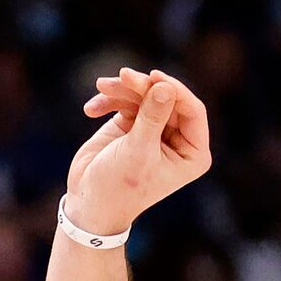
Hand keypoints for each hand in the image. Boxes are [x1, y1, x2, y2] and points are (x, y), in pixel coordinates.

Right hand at [65, 69, 212, 236]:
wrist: (88, 204)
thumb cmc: (118, 187)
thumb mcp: (137, 152)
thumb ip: (152, 117)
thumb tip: (165, 85)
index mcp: (193, 153)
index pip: (192, 110)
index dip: (174, 90)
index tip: (153, 77)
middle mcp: (178, 139)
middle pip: (167, 98)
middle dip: (143, 87)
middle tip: (122, 76)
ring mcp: (156, 129)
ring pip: (145, 94)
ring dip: (123, 90)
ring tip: (102, 87)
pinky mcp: (134, 123)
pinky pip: (127, 100)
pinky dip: (110, 100)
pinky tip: (92, 109)